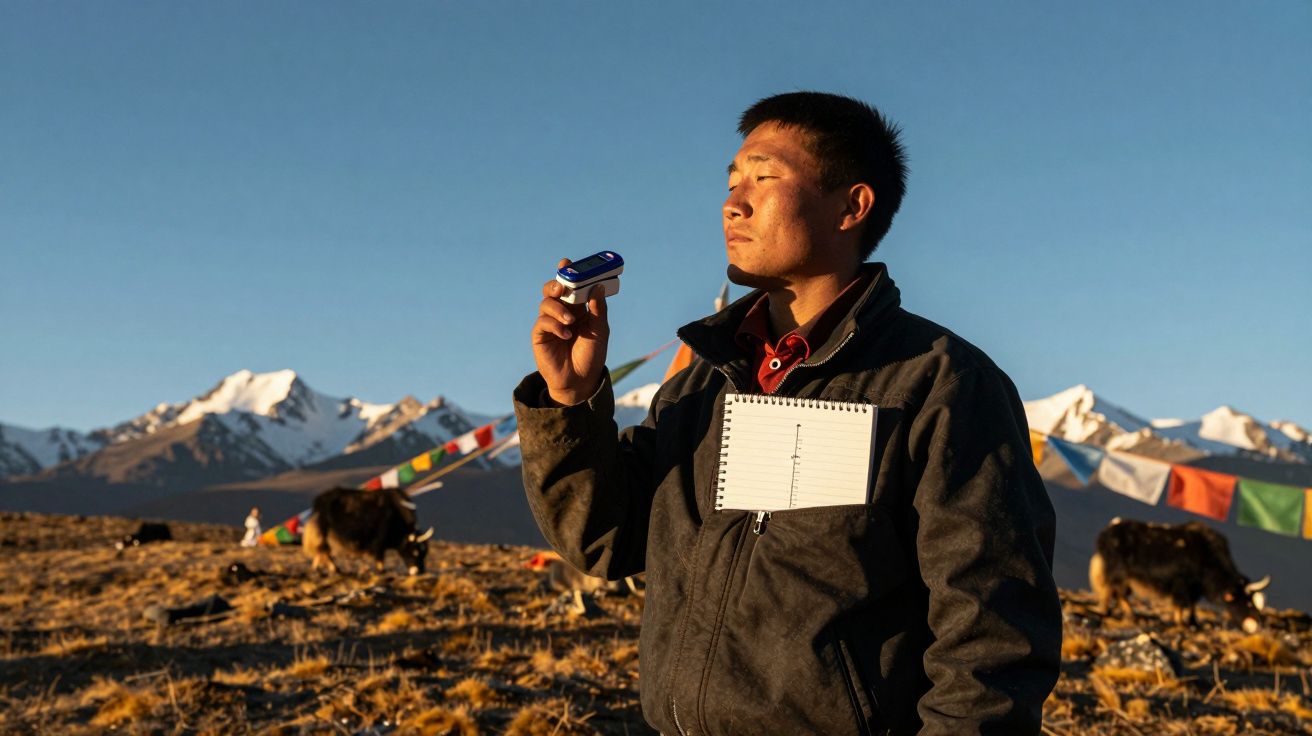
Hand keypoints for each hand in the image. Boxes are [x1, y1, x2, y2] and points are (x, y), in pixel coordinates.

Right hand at [532, 258, 609, 405]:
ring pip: (546, 303)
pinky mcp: (540, 335)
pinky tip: (566, 334)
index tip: (567, 262)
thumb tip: (598, 287)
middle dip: (556, 284)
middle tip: (562, 287)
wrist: (581, 380)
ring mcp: (549, 322)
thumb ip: (599, 309)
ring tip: (570, 321)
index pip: (571, 285)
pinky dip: (555, 325)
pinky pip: (542, 322)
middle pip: (552, 289)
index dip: (568, 272)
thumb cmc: (591, 354)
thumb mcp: (600, 331)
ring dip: (558, 308)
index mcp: (577, 307)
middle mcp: (561, 311)